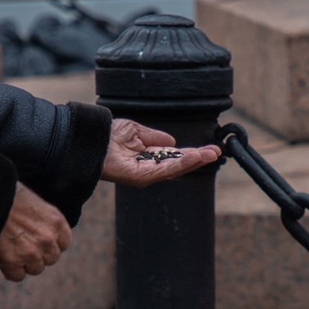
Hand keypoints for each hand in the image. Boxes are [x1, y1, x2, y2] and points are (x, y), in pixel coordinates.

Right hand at [0, 183, 71, 281]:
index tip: (39, 239)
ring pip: (36, 269)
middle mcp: (47, 239)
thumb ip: (44, 222)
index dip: (50, 243)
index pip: (64, 244)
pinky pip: (17, 276)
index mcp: (56, 222)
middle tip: (23, 244)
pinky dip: (10, 270)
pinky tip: (4, 257)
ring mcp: (31, 252)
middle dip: (39, 254)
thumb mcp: (35, 204)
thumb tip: (43, 235)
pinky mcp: (12, 261)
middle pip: (51, 259)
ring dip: (25, 263)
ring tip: (12, 248)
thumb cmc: (8, 196)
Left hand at [99, 118, 221, 186]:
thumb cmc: (109, 136)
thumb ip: (155, 137)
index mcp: (149, 158)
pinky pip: (165, 170)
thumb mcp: (136, 131)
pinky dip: (181, 163)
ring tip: (211, 154)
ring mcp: (146, 175)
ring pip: (176, 168)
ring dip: (195, 161)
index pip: (175, 157)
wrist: (92, 140)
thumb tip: (172, 141)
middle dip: (199, 159)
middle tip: (217, 152)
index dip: (193, 154)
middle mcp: (149, 169)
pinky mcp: (141, 178)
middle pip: (179, 165)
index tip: (210, 149)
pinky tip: (195, 157)